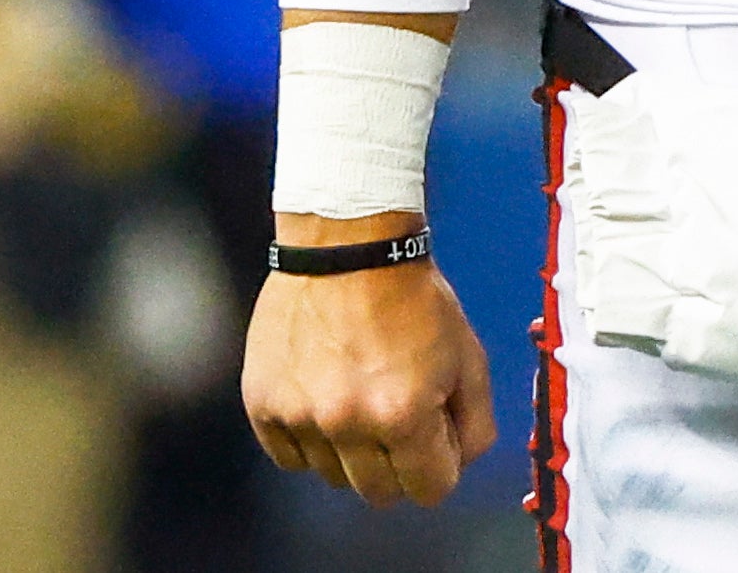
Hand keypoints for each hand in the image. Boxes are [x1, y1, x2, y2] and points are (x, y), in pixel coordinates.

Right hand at [242, 213, 499, 505]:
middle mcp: (347, 422)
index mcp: (402, 414)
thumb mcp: (468, 357)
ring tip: (355, 394)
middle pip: (379, 493)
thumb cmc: (412, 299)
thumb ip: (475, 426)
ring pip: (333, 477)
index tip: (432, 433)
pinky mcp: (263, 402)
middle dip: (397, 464)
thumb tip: (456, 466)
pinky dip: (307, 439)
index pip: (430, 491)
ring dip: (350, 450)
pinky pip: (288, 457)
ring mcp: (300, 414)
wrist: (347, 245)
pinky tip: (322, 397)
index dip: (439, 464)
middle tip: (394, 416)